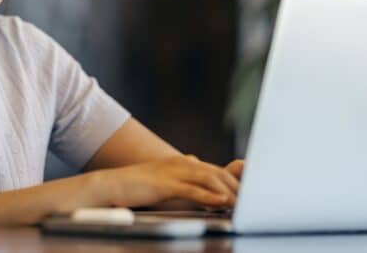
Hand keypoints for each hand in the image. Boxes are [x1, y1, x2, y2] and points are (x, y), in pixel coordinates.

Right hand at [95, 155, 240, 209]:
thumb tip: (202, 183)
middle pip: (218, 173)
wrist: (112, 184)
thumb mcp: (165, 181)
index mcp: (184, 163)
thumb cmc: (138, 186)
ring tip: (243, 203)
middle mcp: (182, 163)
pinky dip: (210, 195)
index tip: (251, 192)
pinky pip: (192, 189)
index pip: (216, 171)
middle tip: (254, 200)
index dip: (235, 181)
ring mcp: (174, 172)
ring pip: (209, 179)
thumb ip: (184, 181)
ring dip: (229, 191)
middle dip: (238, 186)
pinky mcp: (166, 184)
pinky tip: (222, 201)